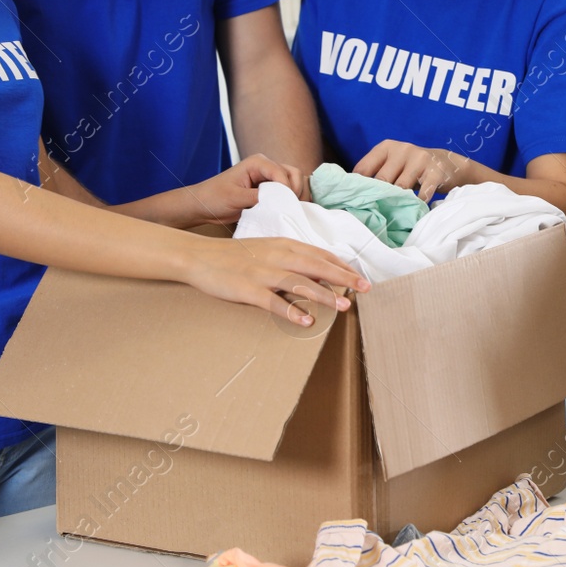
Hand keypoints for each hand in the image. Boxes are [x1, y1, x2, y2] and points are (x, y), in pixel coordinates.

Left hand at [177, 154, 306, 226]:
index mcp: (257, 162)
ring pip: (294, 182)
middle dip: (296, 191)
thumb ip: (258, 197)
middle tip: (293, 209)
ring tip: (293, 211)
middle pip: (293, 174)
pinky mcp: (269, 190)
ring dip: (296, 196)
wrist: (203, 206)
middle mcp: (266, 167)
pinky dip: (292, 200)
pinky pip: (288, 192)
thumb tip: (279, 201)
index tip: (285, 205)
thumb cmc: (213, 198)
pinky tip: (289, 211)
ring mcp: (268, 178)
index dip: (287, 189)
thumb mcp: (234, 198)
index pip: (282, 173)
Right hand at [183, 236, 369, 326]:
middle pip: (317, 266)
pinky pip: (273, 301)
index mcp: (284, 245)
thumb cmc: (235, 255)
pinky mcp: (248, 289)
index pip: (320, 255)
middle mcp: (277, 256)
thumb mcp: (268, 249)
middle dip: (343, 277)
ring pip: (299, 283)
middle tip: (366, 289)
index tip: (361, 277)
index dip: (342, 266)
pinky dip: (290, 311)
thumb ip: (292, 258)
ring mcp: (263, 273)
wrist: (199, 256)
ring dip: (324, 295)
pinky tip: (306, 321)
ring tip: (344, 306)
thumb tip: (320, 272)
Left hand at [353, 140, 466, 201]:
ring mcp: (420, 159)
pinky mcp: (436, 171)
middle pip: (382, 179)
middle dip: (378, 195)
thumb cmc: (411, 168)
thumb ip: (376, 173)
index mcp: (386, 147)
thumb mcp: (392, 163)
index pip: (364, 168)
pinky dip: (417, 202)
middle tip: (373, 211)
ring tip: (394, 212)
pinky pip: (423, 192)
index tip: (354, 201)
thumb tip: (351, 193)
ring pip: (401, 187)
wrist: (446, 163)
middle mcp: (402, 149)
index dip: (358, 186)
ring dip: (398, 201)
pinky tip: (414, 208)